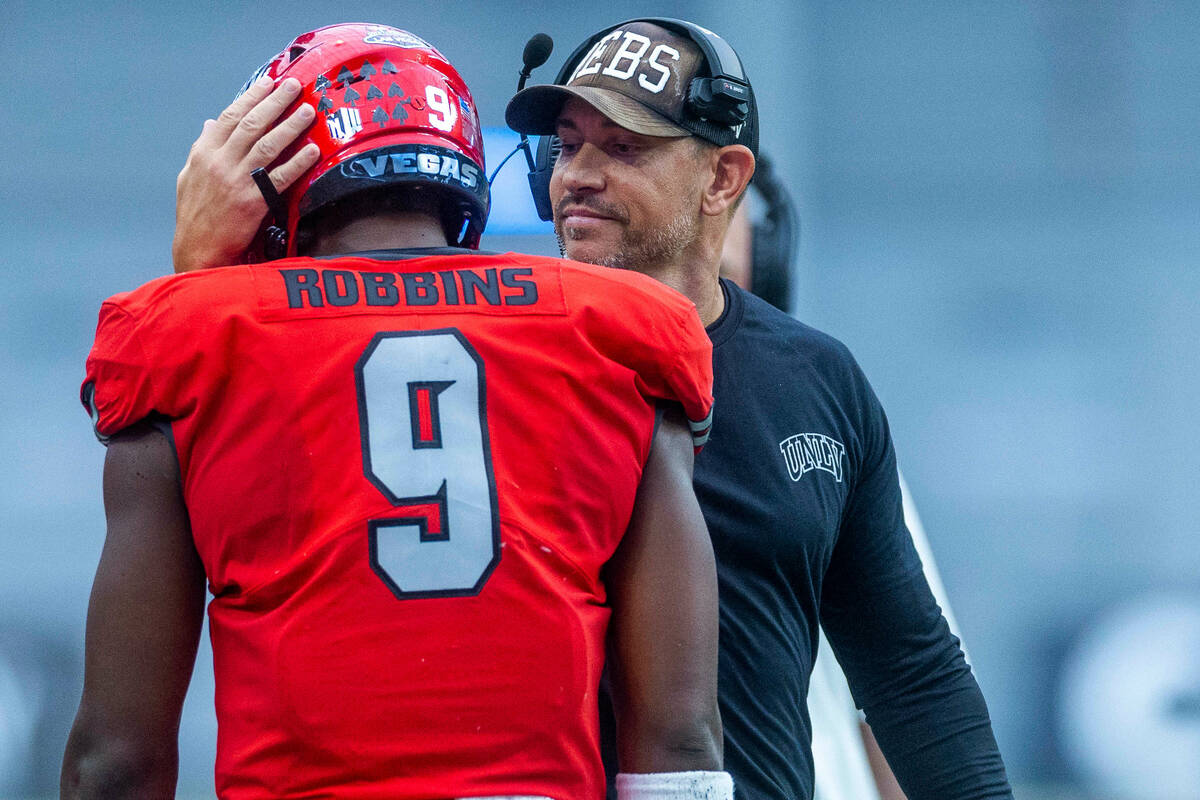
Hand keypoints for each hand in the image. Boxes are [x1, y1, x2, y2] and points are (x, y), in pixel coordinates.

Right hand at [172, 76, 320, 271]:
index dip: (252, 97)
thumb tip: (211, 123)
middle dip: (275, 102)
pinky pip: (280, 177)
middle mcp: (219, 162)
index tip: (269, 83)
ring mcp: (236, 180)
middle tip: (295, 86)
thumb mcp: (189, 175)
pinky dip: (298, 162)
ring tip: (308, 111)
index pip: (231, 116)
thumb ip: (202, 147)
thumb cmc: (194, 214)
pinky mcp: (253, 201)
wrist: (197, 249)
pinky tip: (312, 150)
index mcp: (204, 152)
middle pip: (252, 124)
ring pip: (268, 145)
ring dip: (291, 126)